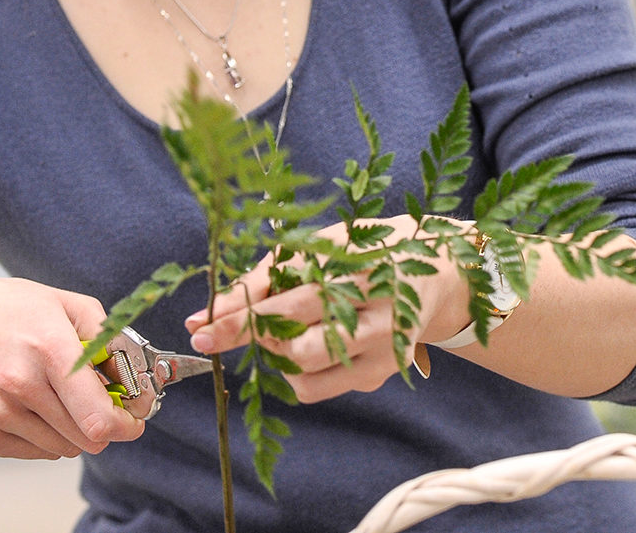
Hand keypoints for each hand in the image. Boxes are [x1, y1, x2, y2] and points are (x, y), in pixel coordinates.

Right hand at [0, 271, 143, 459]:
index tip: (133, 416)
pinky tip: (31, 405)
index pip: (100, 417)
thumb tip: (136, 380)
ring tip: (56, 396)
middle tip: (99, 402)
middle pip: (88, 438)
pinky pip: (36, 453)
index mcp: (48, 347)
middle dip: (105, 424)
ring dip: (73, 430)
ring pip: (65, 449)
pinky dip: (45, 436)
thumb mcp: (61, 303)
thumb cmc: (0, 310)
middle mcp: (21, 385)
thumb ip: (107, 338)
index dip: (127, 423)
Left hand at [181, 217, 466, 403]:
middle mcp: (379, 311)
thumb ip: (264, 278)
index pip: (289, 299)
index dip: (240, 317)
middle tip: (230, 329)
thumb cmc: (363, 254)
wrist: (435, 273)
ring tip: (286, 329)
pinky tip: (310, 344)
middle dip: (252, 337)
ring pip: (304, 372)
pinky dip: (295, 372)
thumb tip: (204, 317)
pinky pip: (316, 388)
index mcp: (361, 267)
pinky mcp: (383, 373)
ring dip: (276, 354)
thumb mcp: (318, 247)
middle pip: (298, 343)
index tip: (199, 329)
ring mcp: (383, 347)